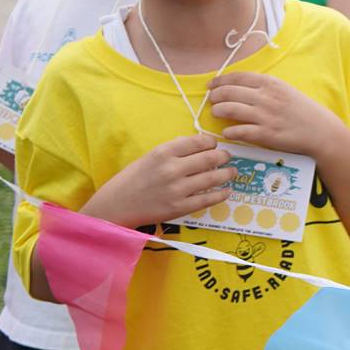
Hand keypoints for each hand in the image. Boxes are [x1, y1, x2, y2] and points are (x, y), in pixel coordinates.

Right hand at [81, 133, 230, 228]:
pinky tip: (227, 191)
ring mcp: (177, 189)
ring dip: (228, 174)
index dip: (211, 142)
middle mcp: (172, 169)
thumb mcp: (150, 157)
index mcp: (163, 152)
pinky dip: (221, 194)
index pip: (198, 141)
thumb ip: (173, 150)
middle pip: (210, 158)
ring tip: (232, 172)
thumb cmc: (133, 179)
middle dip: (224, 156)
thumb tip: (198, 144)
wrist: (117, 205)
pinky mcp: (180, 207)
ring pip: (213, 178)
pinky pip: (208, 199)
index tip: (215, 145)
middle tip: (228, 157)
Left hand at [207, 72, 339, 155]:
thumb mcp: (285, 90)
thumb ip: (264, 87)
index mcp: (271, 84)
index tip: (211, 85)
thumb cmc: (303, 110)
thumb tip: (240, 86)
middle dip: (215, 96)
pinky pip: (238, 131)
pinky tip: (227, 132)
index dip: (220, 80)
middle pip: (229, 92)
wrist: (320, 131)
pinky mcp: (266, 134)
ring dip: (218, 111)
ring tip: (217, 113)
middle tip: (212, 100)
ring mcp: (265, 116)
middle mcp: (266, 97)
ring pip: (229, 109)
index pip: (237, 77)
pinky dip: (229, 131)